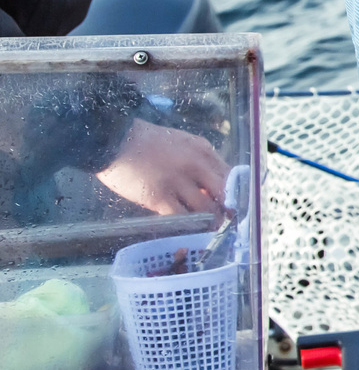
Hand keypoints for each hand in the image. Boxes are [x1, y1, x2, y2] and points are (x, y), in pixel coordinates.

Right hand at [96, 120, 227, 216]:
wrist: (113, 139)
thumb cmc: (146, 142)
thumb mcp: (181, 143)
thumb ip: (199, 161)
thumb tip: (210, 185)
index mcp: (203, 151)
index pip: (230, 176)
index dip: (235, 194)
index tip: (234, 205)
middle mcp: (196, 165)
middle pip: (223, 195)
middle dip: (226, 211)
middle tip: (224, 222)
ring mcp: (178, 182)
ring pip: (204, 210)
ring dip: (208, 223)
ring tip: (205, 229)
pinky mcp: (158, 197)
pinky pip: (179, 218)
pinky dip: (185, 226)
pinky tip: (185, 230)